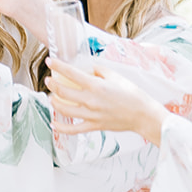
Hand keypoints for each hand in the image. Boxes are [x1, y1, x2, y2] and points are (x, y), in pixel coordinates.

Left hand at [46, 59, 167, 143]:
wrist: (143, 115)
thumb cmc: (132, 95)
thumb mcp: (116, 77)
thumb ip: (100, 71)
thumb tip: (89, 69)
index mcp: (96, 85)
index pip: (71, 73)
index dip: (57, 66)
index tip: (49, 62)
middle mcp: (91, 100)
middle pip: (62, 92)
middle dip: (52, 84)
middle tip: (48, 80)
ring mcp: (91, 115)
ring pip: (64, 109)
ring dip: (54, 102)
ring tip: (51, 97)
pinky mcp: (93, 126)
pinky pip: (73, 129)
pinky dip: (61, 127)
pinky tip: (54, 124)